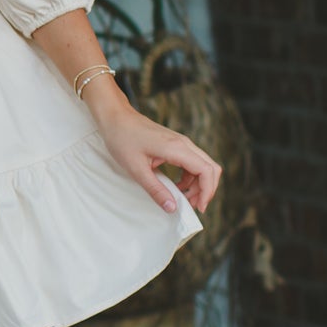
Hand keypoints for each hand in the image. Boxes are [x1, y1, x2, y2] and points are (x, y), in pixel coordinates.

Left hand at [90, 98, 222, 216]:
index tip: (199, 208)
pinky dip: (190, 177)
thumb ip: (155, 190)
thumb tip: (172, 208)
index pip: (206, 171)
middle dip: (206, 190)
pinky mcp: (176, 144)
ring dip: (199, 184)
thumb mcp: (136, 169)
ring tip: (185, 200)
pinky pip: (192, 162)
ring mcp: (181, 143)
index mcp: (177, 148)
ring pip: (203, 165)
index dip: (207, 192)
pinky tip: (178, 187)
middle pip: (210, 168)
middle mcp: (184, 144)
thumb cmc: (122, 139)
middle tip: (194, 207)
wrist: (116, 118)